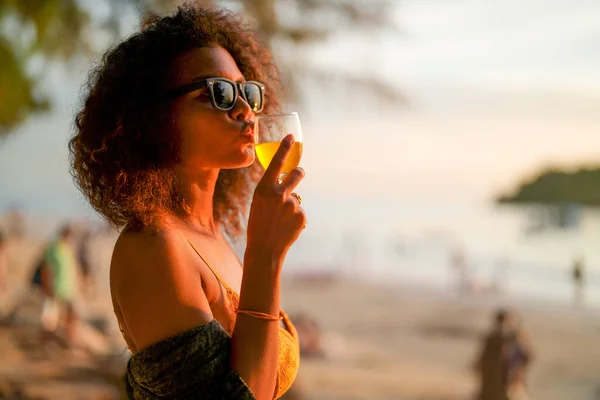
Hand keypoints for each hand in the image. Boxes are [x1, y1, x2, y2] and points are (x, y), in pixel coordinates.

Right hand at [246, 134, 305, 263]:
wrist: (264, 250)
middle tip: (299, 173)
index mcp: (263, 189)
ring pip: (297, 198)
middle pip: (296, 174)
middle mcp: (278, 194)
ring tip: (281, 220)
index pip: (276, 162)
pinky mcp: (302, 216)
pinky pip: (300, 212)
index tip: (292, 137)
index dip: (285, 148)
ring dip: (291, 206)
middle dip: (299, 173)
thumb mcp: (258, 203)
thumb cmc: (258, 225)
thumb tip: (289, 184)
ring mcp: (292, 205)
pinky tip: (286, 228)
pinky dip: (295, 219)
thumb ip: (271, 191)